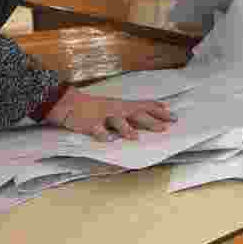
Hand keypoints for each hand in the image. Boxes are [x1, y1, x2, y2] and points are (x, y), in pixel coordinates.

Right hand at [45, 87, 176, 141]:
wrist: (70, 103)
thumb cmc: (96, 107)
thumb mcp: (115, 106)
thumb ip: (131, 111)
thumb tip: (150, 114)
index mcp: (122, 106)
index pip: (144, 106)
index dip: (158, 110)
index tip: (173, 115)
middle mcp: (116, 109)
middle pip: (136, 114)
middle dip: (151, 121)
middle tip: (165, 127)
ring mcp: (103, 116)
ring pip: (116, 121)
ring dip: (126, 129)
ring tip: (136, 137)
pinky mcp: (89, 124)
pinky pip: (97, 130)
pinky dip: (103, 135)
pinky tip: (109, 140)